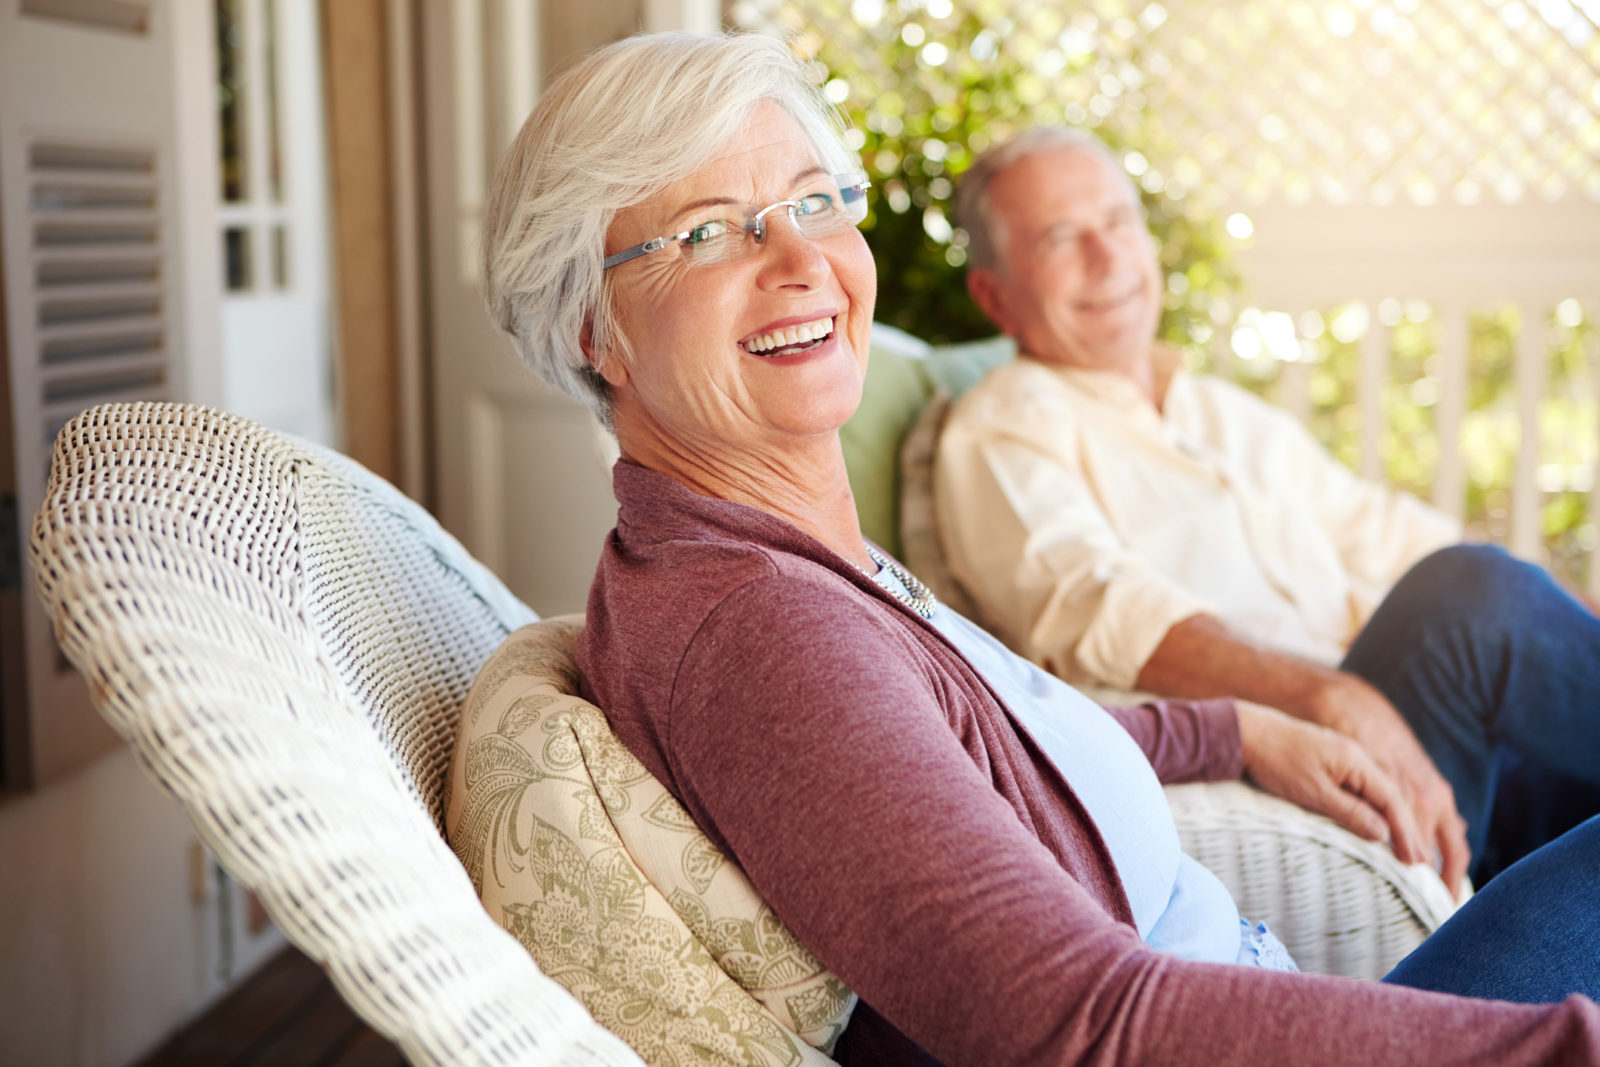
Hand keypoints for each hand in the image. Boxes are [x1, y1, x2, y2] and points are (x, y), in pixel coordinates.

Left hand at [1236, 700, 1425, 860]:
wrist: (1246, 732)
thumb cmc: (1276, 762)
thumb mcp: (1313, 793)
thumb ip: (1350, 813)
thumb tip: (1384, 834)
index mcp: (1357, 761)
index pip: (1393, 800)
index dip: (1407, 831)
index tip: (1416, 860)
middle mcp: (1357, 757)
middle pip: (1392, 797)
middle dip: (1409, 831)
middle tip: (1422, 864)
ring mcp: (1344, 759)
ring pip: (1379, 795)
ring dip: (1395, 823)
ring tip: (1408, 853)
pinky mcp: (1331, 764)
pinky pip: (1363, 791)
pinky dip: (1376, 812)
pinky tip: (1379, 829)